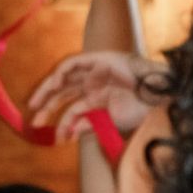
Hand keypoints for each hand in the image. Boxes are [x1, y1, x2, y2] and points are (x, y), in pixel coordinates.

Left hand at [27, 50, 165, 137]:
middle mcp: (94, 84)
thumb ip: (88, 124)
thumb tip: (68, 134)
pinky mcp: (98, 59)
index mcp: (97, 97)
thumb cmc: (140, 110)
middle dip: (47, 105)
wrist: (158, 98)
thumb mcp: (108, 121)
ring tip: (37, 106)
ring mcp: (95, 71)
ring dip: (48, 90)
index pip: (71, 105)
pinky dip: (61, 73)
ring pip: (64, 78)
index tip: (46, 131)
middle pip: (64, 92)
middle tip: (35, 121)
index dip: (58, 118)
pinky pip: (73, 64)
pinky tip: (56, 85)